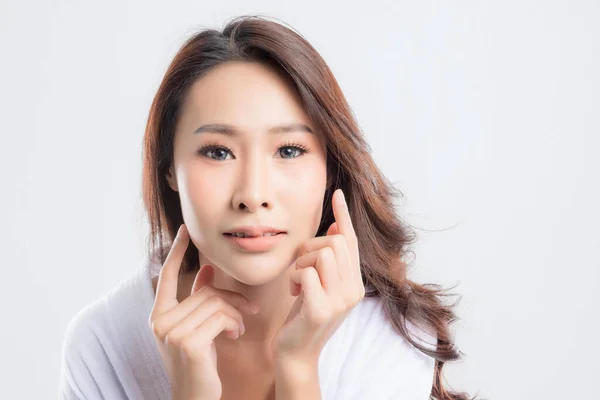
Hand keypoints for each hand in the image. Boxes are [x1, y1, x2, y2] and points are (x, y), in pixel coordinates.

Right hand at [149, 224, 260, 399]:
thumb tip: (207, 268)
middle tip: (249, 310)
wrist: (196, 397)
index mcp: (158, 315)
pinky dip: (235, 324)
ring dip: (237, 314)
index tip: (186, 230)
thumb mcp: (196, 327)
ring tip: (239, 328)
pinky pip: (222, 317)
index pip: (167, 275)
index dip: (177, 251)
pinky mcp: (189, 343)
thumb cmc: (199, 362)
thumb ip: (198, 298)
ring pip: (217, 302)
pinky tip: (235, 336)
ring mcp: (172, 332)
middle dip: (233, 299)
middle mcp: (160, 322)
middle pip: (206, 291)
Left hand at [272, 189, 365, 367]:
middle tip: (299, 268)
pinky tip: (292, 292)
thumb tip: (334, 227)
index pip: (352, 241)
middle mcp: (354, 291)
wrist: (296, 353)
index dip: (343, 215)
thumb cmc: (304, 314)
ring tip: (297, 281)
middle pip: (334, 242)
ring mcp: (340, 302)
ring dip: (301, 263)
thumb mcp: (319, 283)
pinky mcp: (322, 310)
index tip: (337, 193)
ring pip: (323, 253)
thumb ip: (330, 260)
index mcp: (355, 283)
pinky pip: (307, 272)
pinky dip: (294, 277)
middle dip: (309, 248)